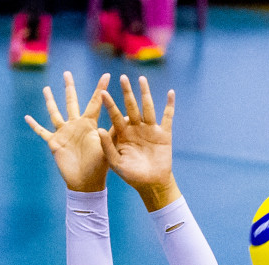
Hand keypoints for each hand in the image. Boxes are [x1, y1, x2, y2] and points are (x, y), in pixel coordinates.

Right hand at [25, 72, 111, 192]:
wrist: (86, 182)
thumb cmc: (99, 166)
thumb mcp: (108, 146)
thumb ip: (114, 130)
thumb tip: (127, 116)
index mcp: (89, 124)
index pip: (95, 102)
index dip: (100, 89)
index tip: (107, 75)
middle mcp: (76, 125)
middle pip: (71, 101)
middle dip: (69, 87)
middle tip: (67, 73)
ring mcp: (64, 133)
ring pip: (55, 113)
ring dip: (50, 101)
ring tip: (46, 89)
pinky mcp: (55, 143)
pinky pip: (42, 132)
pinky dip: (35, 125)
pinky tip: (27, 117)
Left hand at [97, 75, 180, 210]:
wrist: (151, 184)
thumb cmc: (131, 176)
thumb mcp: (115, 162)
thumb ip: (107, 146)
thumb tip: (98, 129)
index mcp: (123, 134)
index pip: (115, 116)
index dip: (110, 104)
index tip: (103, 93)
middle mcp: (136, 129)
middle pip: (131, 106)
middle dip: (127, 92)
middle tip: (123, 77)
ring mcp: (150, 130)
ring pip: (147, 107)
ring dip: (145, 93)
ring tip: (141, 79)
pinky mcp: (164, 134)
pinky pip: (168, 117)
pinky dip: (170, 105)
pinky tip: (170, 93)